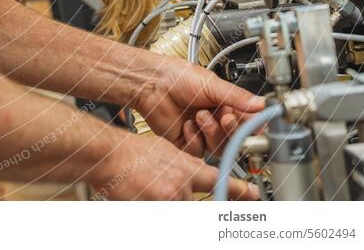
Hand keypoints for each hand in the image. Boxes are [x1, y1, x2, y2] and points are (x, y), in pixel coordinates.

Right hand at [90, 132, 258, 200]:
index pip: (220, 181)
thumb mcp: (164, 149)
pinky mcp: (157, 209)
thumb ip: (184, 164)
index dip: (240, 191)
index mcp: (186, 168)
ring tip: (148, 191)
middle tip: (166, 192)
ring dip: (166, 203)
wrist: (109, 156)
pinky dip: (155, 206)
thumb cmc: (130, 152)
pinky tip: (142, 197)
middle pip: (197, 204)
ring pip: (180, 208)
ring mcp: (171, 199)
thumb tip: (194, 174)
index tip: (254, 195)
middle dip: (183, 201)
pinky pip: (164, 214)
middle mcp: (183, 185)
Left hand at [132, 54, 264, 156]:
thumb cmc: (177, 76)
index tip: (254, 126)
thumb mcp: (212, 84)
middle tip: (225, 117)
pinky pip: (198, 151)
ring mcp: (201, 132)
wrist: (151, 83)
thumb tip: (263, 103)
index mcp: (225, 105)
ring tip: (200, 116)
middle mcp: (215, 120)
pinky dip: (194, 139)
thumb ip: (237, 97)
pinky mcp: (186, 141)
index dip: (252, 128)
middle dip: (231, 130)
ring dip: (211, 132)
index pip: (248, 123)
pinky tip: (187, 125)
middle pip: (235, 139)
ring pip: (219, 147)